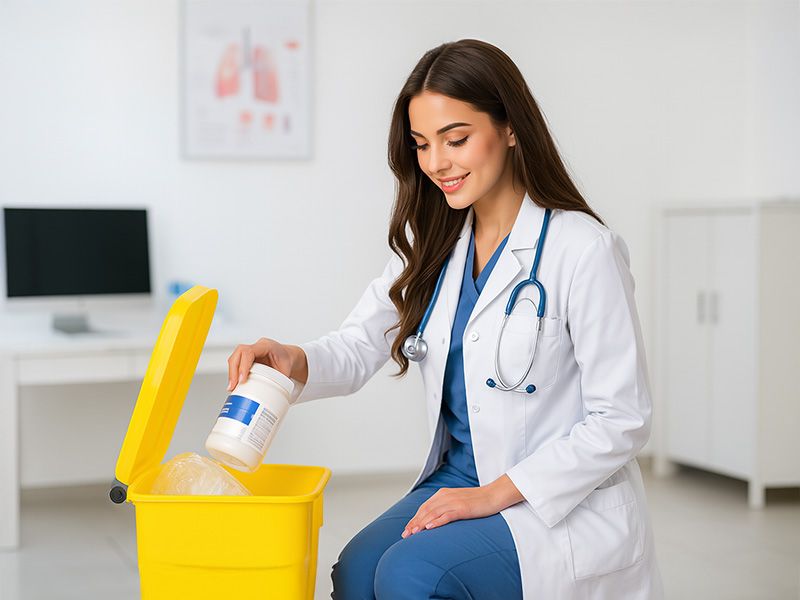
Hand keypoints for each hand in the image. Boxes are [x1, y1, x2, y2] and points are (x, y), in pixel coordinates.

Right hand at [226, 338, 305, 390]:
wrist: (288, 356)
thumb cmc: (287, 362)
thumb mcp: (286, 371)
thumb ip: (278, 381)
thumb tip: (272, 396)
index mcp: (267, 346)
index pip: (249, 352)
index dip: (243, 366)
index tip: (242, 380)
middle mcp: (256, 346)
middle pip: (238, 353)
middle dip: (233, 370)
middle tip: (233, 386)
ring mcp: (250, 351)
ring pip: (235, 358)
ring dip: (232, 373)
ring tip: (232, 387)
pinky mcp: (246, 358)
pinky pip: (236, 363)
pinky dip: (234, 373)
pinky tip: (234, 384)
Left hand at [401, 475, 524, 537]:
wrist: (494, 495)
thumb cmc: (477, 501)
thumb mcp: (458, 502)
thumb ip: (446, 508)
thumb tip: (434, 520)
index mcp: (443, 494)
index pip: (424, 507)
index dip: (414, 518)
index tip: (407, 529)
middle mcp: (446, 496)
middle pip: (426, 510)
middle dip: (414, 523)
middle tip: (405, 535)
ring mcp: (454, 502)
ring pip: (433, 513)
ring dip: (421, 524)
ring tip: (413, 533)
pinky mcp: (463, 508)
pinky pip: (447, 515)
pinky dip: (437, 521)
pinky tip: (429, 528)